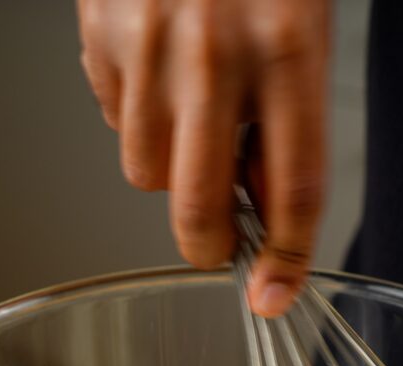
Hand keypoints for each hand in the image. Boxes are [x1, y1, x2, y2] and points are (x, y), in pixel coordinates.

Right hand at [77, 0, 329, 316]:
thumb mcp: (300, 34)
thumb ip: (285, 128)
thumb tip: (265, 215)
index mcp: (288, 47)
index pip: (294, 190)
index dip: (286, 260)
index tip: (273, 295)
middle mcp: (216, 51)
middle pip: (198, 206)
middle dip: (208, 244)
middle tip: (216, 241)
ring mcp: (151, 45)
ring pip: (146, 172)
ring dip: (170, 165)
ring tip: (189, 112)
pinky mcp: (102, 37)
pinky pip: (115, 121)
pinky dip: (137, 115)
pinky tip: (158, 71)